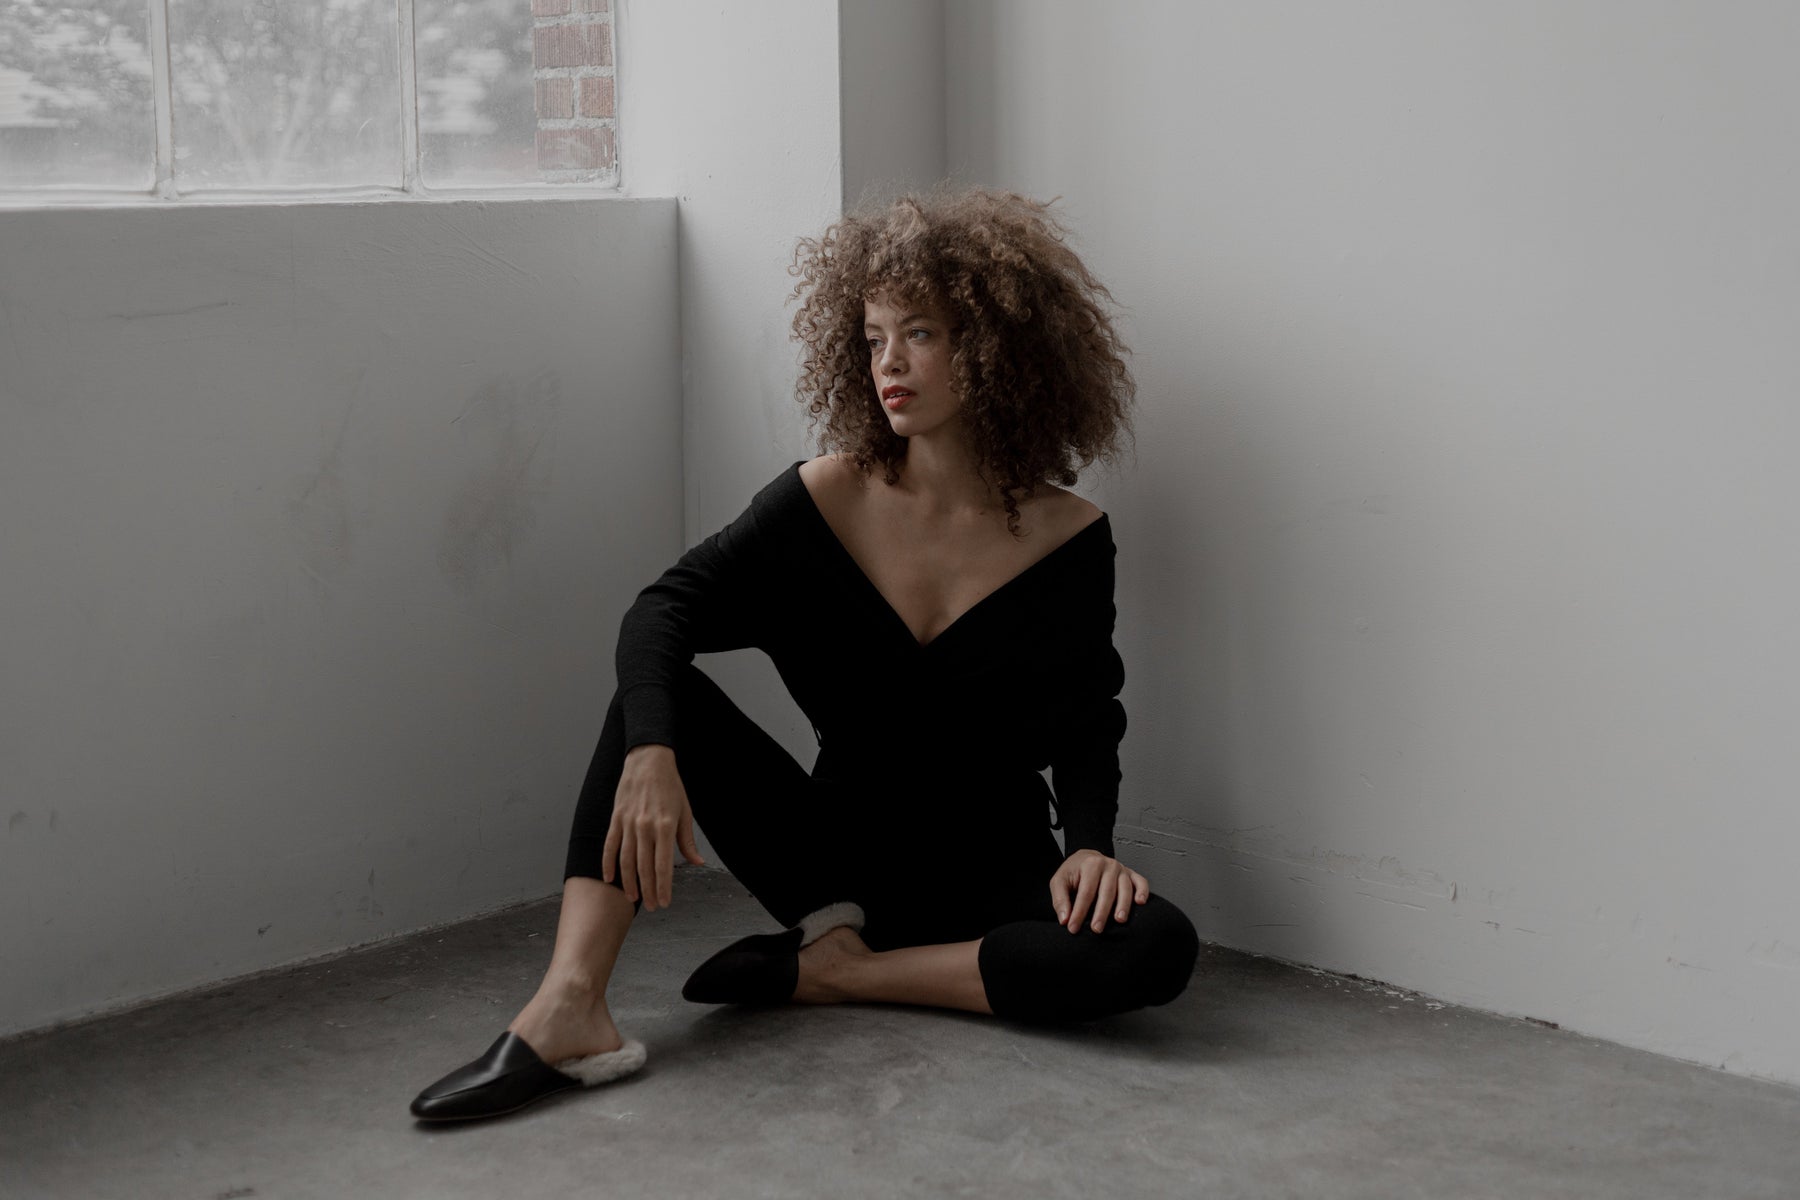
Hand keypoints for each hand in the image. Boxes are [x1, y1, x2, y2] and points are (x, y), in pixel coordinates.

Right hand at [602, 743, 705, 910]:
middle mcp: (645, 827)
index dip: (664, 887)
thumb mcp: (685, 811)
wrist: (648, 760)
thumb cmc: (671, 786)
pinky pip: (610, 845)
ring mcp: (628, 823)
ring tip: (633, 899)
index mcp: (666, 826)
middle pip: (645, 867)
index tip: (665, 902)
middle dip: (649, 890)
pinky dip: (608, 863)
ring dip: (629, 882)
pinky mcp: (616, 818)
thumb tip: (697, 862)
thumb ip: (687, 840)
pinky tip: (609, 879)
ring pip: (626, 860)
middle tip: (653, 906)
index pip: (664, 865)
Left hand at [1050, 848, 1149, 933]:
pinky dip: (1142, 891)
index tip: (1073, 928)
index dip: (1079, 911)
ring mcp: (1122, 869)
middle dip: (1101, 912)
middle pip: (1106, 891)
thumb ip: (1060, 900)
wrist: (1087, 858)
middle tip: (1096, 929)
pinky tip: (1140, 902)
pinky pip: (1141, 882)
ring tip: (1119, 920)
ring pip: (1125, 888)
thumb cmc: (1074, 873)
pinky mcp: (1131, 874)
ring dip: (1123, 905)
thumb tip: (1064, 920)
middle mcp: (1108, 865)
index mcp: (1090, 864)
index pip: (1085, 892)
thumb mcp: (1059, 881)